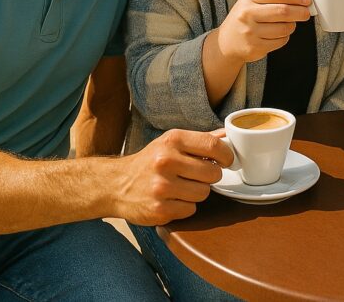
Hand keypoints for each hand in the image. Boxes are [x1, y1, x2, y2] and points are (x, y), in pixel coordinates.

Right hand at [112, 129, 233, 225]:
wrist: (115, 185)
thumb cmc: (149, 161)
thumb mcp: (171, 142)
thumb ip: (200, 139)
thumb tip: (228, 134)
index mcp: (172, 140)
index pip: (213, 145)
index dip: (226, 155)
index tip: (227, 160)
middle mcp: (165, 161)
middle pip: (213, 173)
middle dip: (209, 176)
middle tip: (197, 175)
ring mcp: (161, 186)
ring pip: (204, 193)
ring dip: (197, 192)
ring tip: (181, 187)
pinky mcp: (159, 209)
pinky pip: (191, 209)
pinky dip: (185, 206)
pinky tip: (172, 199)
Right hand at [216, 0, 312, 63]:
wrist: (226, 42)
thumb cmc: (245, 18)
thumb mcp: (252, 1)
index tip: (306, 0)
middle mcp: (248, 14)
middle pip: (284, 11)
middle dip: (300, 12)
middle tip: (306, 13)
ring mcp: (251, 32)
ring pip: (285, 28)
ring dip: (292, 26)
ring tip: (288, 24)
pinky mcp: (255, 47)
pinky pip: (281, 41)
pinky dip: (285, 37)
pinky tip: (278, 34)